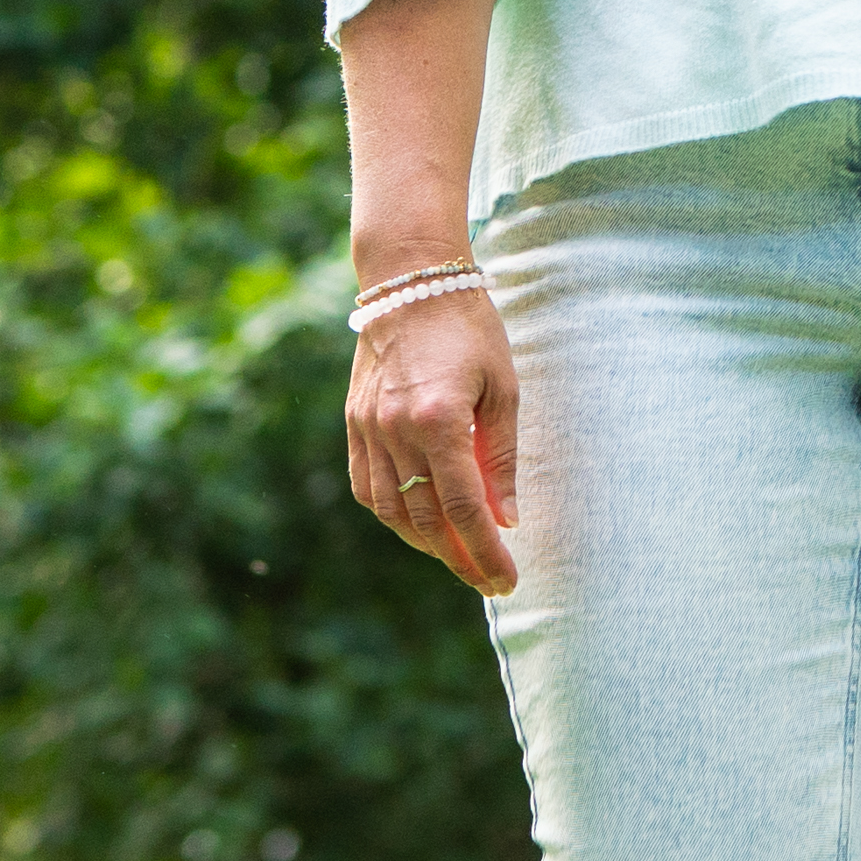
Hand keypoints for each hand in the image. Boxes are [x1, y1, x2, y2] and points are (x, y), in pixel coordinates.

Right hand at [347, 275, 520, 595]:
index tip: (506, 579)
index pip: (462, 509)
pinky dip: (392, 513)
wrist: (411, 281)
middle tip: (488, 579)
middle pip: (425, 520)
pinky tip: (418, 523)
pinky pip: (367, 487)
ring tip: (458, 556)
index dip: (485, 552)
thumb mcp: (502, 388)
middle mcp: (396, 430)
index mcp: (439, 420)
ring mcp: (368, 428)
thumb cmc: (469, 328)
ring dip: (424, 543)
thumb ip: (501, 457)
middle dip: (459, 558)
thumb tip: (506, 518)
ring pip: (391, 511)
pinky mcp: (354, 422)